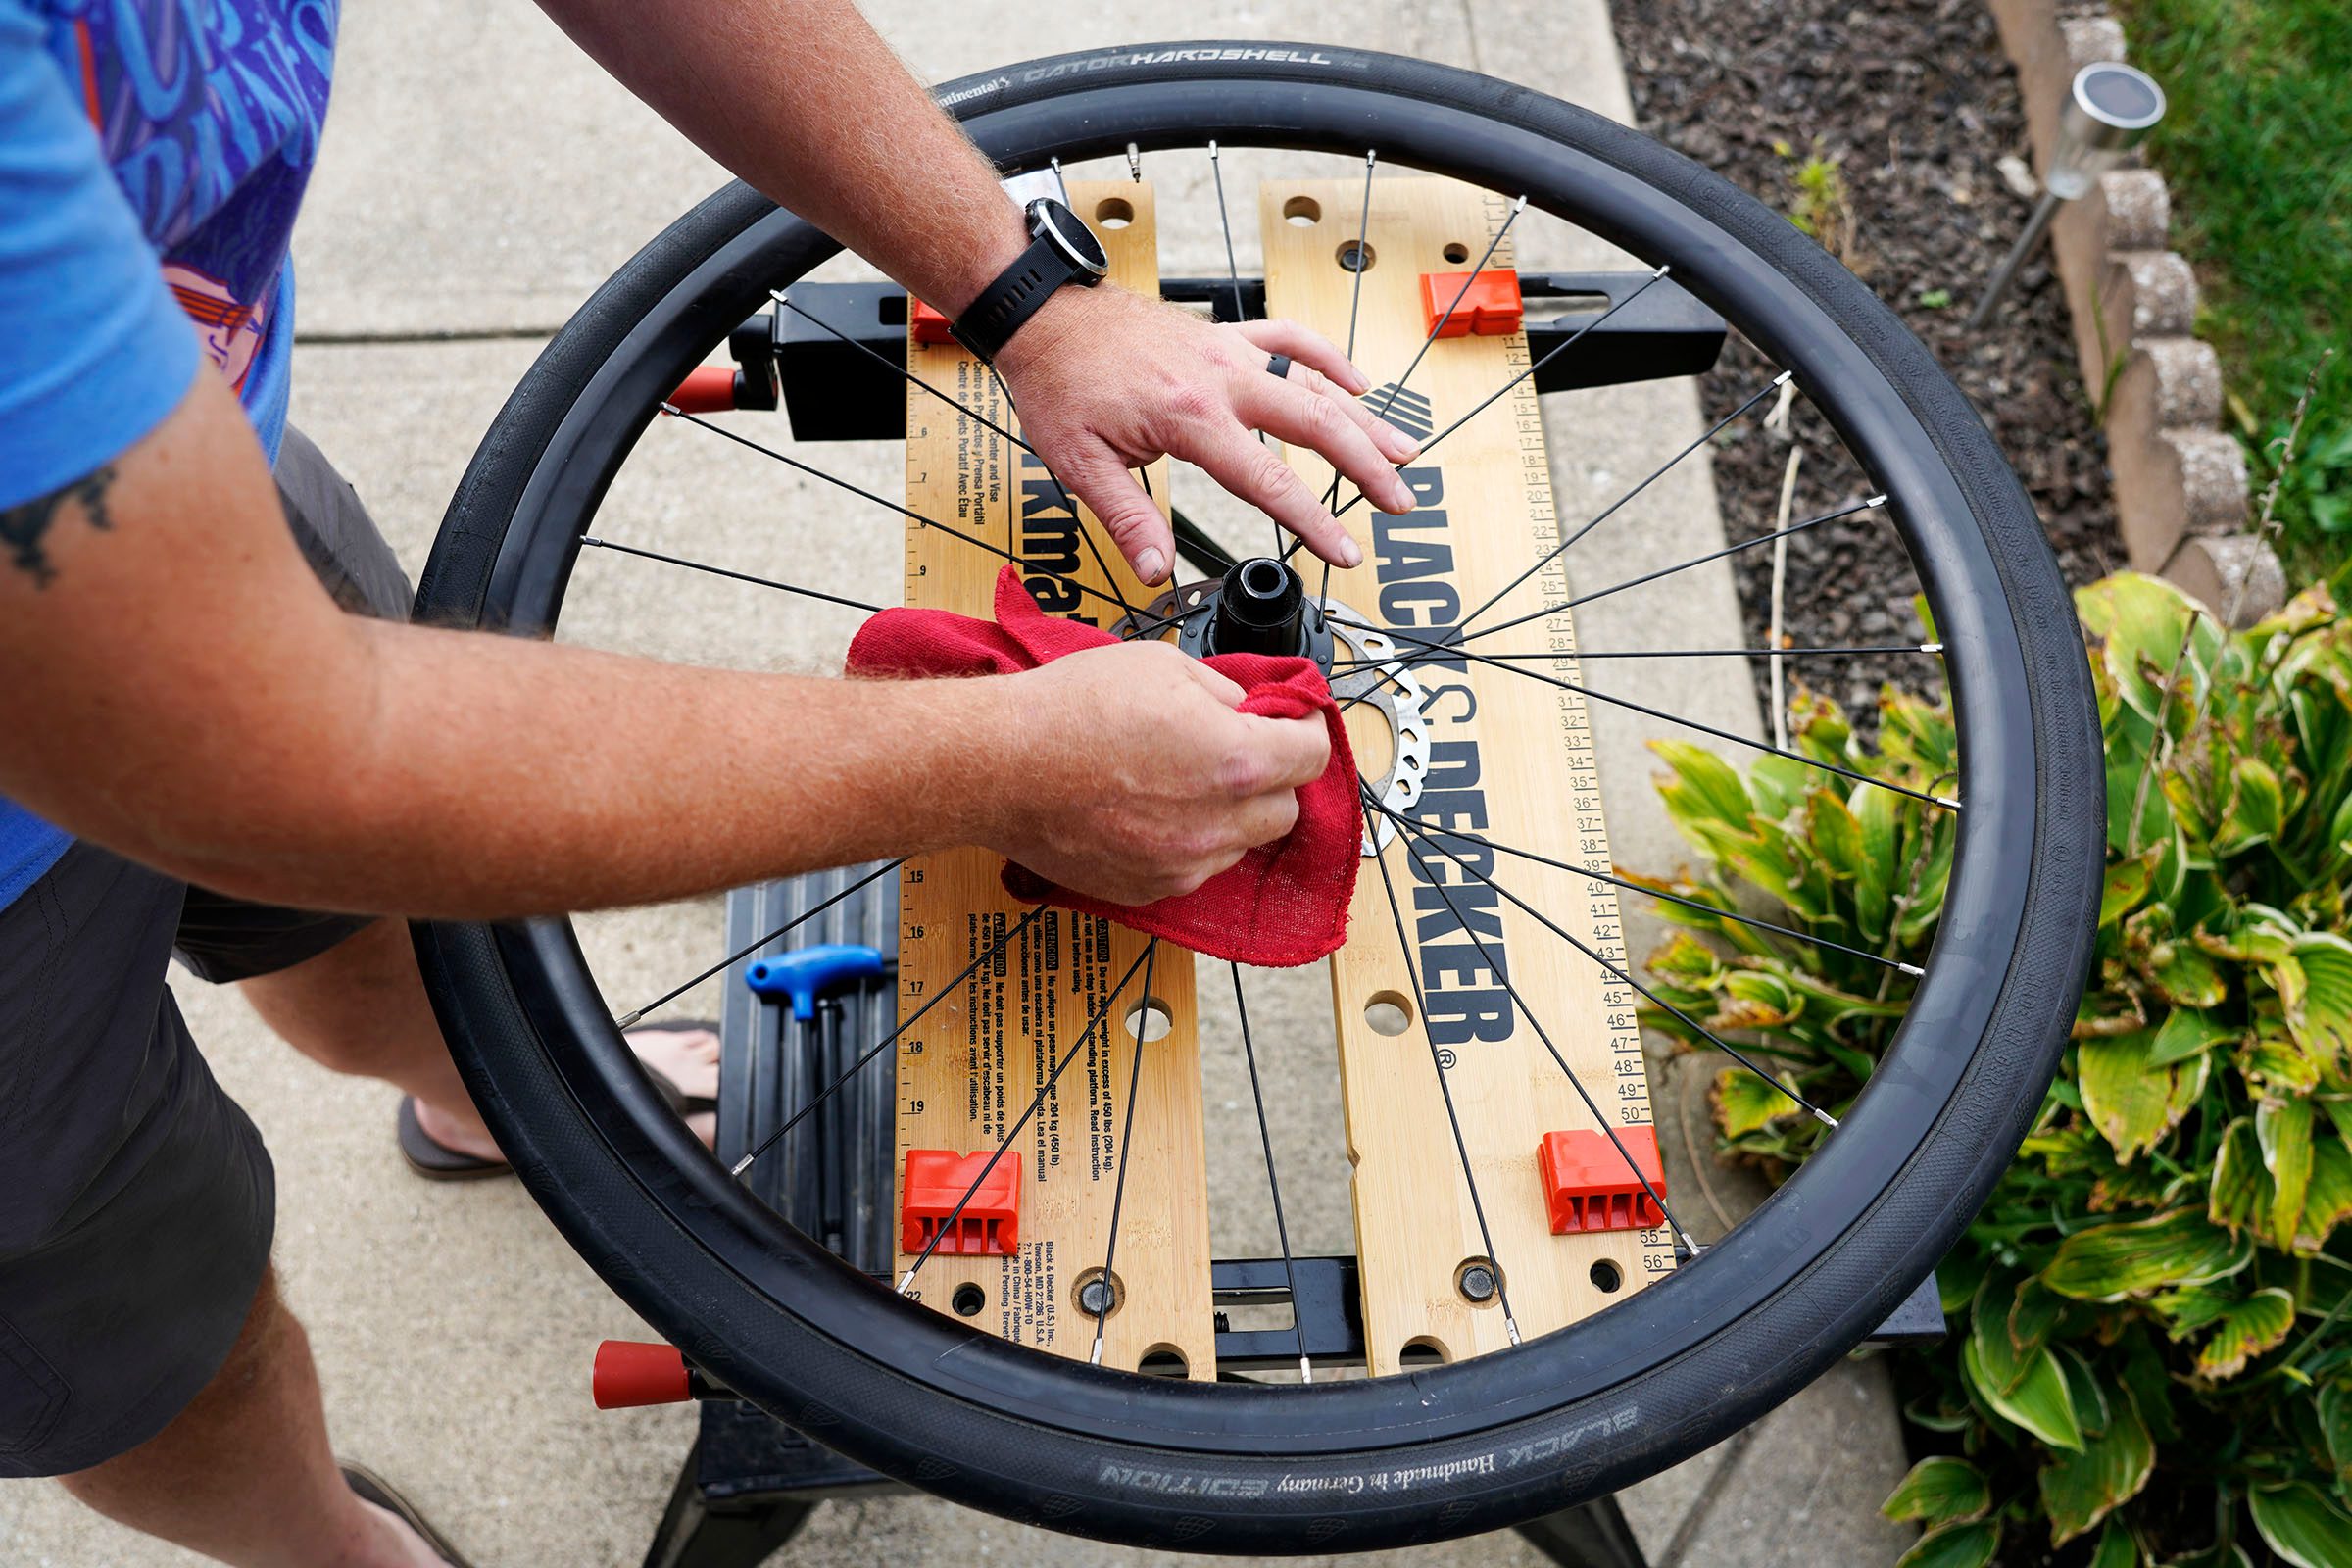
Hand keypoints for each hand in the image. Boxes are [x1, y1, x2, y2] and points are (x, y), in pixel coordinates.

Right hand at [976, 640, 1331, 904]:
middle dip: (1271, 776)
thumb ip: (1222, 691)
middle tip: (1236, 749)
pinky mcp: (1150, 889)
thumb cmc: (1068, 712)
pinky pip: (1195, 868)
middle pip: (1285, 808)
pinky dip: (1188, 842)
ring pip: (1241, 843)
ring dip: (1229, 814)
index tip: (1292, 722)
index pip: (1312, 754)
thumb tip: (1244, 708)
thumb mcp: (1161, 664)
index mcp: (1235, 759)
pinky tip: (1149, 810)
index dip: (1305, 729)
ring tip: (1179, 780)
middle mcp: (1218, 822)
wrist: (998, 767)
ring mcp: (1185, 865)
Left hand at [994, 284, 1421, 583]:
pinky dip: (1328, 360)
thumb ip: (1128, 519)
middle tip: (1400, 502)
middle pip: (1316, 425)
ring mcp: (1229, 352)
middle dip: (1366, 467)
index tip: (1345, 552)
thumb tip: (1158, 573)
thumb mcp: (1081, 463)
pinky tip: (1357, 384)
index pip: (1269, 481)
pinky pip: (1290, 340)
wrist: (1044, 315)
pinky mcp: (1224, 337)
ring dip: (1363, 419)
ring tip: (1405, 452)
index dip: (1313, 521)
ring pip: (1314, 384)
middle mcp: (1222, 379)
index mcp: (1191, 418)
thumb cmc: (1058, 383)